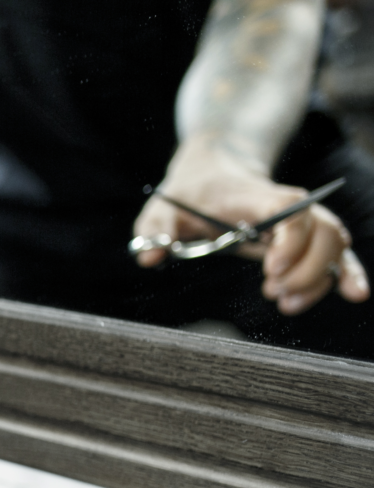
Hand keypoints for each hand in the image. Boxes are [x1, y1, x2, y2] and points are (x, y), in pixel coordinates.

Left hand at [132, 142, 369, 314]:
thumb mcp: (162, 207)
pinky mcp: (304, 236)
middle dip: (307, 268)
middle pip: (322, 230)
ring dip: (320, 277)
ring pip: (333, 242)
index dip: (291, 240)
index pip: (289, 210)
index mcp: (254, 197)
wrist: (213, 169)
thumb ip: (154, 229)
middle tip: (273, 293)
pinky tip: (354, 294)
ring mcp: (300, 220)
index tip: (270, 271)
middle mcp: (287, 206)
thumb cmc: (189, 192)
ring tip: (286, 303)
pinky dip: (347, 270)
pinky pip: (336, 250)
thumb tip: (149, 256)